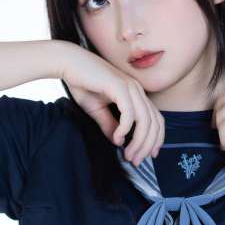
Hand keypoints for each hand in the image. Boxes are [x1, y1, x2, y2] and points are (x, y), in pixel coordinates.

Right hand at [60, 45, 164, 165]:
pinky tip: (117, 138)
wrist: (68, 63)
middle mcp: (136, 89)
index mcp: (135, 93)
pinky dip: (125, 128)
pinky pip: (130, 113)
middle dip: (147, 146)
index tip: (149, 156)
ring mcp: (130, 87)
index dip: (156, 139)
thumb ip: (110, 125)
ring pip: (145, 120)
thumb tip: (118, 142)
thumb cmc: (82, 83)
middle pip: (154, 123)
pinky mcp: (119, 86)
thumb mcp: (97, 110)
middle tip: (136, 161)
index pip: (156, 119)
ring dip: (138, 141)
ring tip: (128, 154)